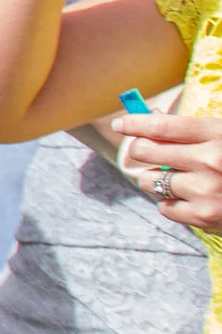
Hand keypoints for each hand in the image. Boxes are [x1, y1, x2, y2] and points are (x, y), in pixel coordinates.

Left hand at [107, 111, 221, 231]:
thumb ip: (192, 130)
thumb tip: (152, 117)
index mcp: (217, 134)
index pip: (162, 126)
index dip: (135, 123)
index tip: (121, 124)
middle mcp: (210, 161)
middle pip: (146, 151)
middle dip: (141, 150)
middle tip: (145, 152)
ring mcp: (206, 190)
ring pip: (149, 181)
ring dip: (154, 179)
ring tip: (174, 178)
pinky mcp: (203, 216)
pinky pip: (164, 207)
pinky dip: (170, 203)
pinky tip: (189, 198)